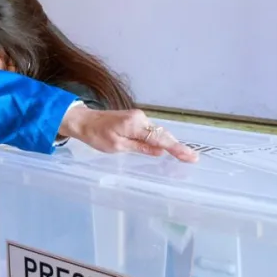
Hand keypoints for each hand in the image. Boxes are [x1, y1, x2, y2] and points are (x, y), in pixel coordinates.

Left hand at [59, 106, 197, 161]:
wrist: (84, 120)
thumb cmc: (96, 135)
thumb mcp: (116, 146)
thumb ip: (139, 148)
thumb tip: (159, 152)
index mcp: (135, 124)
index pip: (160, 139)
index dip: (177, 149)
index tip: (191, 156)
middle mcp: (140, 118)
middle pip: (162, 134)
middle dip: (177, 146)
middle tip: (193, 158)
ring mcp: (138, 117)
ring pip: (158, 132)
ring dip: (170, 143)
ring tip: (185, 155)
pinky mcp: (135, 119)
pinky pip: (151, 131)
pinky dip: (160, 139)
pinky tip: (167, 147)